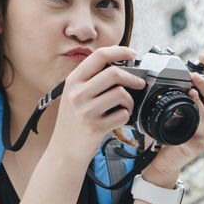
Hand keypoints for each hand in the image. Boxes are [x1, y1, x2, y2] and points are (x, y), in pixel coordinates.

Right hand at [49, 46, 147, 167]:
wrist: (63, 151)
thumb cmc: (73, 122)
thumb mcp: (74, 95)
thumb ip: (91, 79)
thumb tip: (118, 61)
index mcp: (73, 81)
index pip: (99, 56)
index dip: (119, 51)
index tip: (132, 53)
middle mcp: (77, 93)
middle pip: (114, 73)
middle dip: (133, 78)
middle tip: (139, 84)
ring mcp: (85, 110)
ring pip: (121, 94)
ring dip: (130, 101)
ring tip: (126, 107)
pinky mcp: (95, 127)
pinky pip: (122, 114)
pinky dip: (126, 116)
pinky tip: (119, 119)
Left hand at [142, 52, 203, 186]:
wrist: (160, 161)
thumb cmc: (161, 134)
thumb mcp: (163, 110)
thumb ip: (163, 94)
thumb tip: (146, 72)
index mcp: (197, 104)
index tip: (203, 56)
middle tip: (194, 75)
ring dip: (201, 98)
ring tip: (192, 89)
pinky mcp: (198, 142)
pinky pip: (200, 127)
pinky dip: (196, 117)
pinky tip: (189, 108)